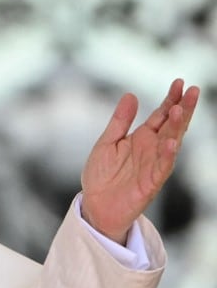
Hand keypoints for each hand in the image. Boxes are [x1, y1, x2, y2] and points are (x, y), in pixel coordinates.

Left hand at [81, 79, 198, 243]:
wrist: (95, 204)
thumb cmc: (101, 174)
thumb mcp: (107, 142)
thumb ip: (120, 121)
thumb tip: (130, 94)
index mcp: (142, 137)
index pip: (161, 115)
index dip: (170, 100)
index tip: (179, 83)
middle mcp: (152, 149)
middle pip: (172, 126)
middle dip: (182, 109)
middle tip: (192, 91)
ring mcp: (154, 165)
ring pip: (171, 143)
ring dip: (176, 128)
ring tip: (180, 110)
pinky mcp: (151, 182)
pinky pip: (162, 167)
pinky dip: (167, 155)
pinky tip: (171, 142)